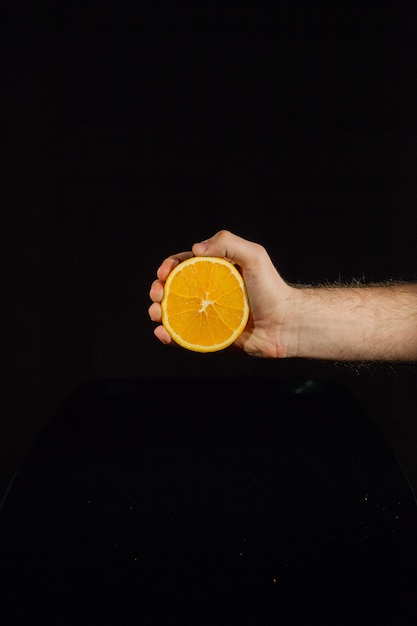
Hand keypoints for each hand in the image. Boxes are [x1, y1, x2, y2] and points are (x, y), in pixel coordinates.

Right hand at [148, 230, 296, 356]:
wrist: (285, 324)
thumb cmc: (271, 288)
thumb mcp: (253, 255)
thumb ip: (227, 242)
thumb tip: (194, 249)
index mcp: (215, 273)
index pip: (184, 266)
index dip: (168, 267)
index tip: (164, 272)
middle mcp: (208, 294)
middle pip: (173, 290)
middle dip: (157, 289)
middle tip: (157, 293)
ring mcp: (207, 317)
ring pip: (173, 314)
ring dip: (157, 312)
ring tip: (156, 313)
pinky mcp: (209, 338)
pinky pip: (183, 338)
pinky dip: (168, 336)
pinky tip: (162, 333)